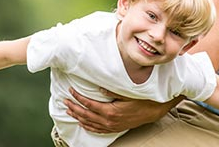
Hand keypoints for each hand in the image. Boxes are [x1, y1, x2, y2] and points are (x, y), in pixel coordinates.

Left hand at [64, 87, 180, 133]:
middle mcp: (109, 120)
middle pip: (86, 114)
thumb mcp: (127, 93)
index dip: (78, 97)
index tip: (71, 91)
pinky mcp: (114, 128)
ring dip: (78, 117)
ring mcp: (111, 126)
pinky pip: (97, 129)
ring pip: (90, 123)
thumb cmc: (141, 100)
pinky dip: (88, 126)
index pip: (88, 104)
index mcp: (110, 111)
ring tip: (69, 111)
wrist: (153, 111)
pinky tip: (83, 123)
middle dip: (74, 107)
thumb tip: (99, 88)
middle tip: (65, 101)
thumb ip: (112, 91)